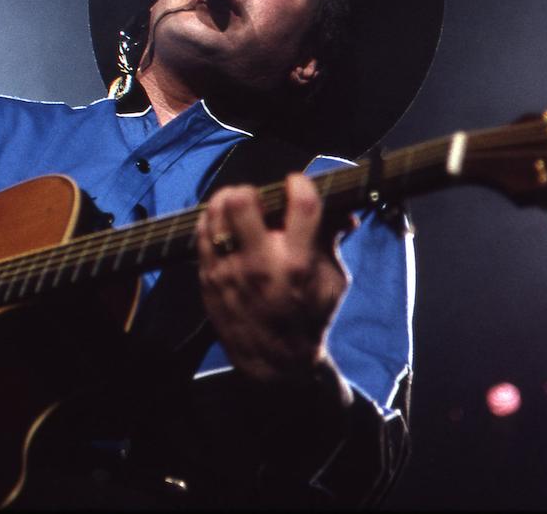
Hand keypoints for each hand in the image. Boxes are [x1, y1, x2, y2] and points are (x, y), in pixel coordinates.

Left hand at [195, 173, 351, 384]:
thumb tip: (344, 210)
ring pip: (215, 212)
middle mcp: (262, 264)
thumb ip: (333, 240)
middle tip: (259, 198)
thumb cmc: (310, 316)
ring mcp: (230, 271)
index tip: (296, 184)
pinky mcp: (209, 278)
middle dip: (253, 191)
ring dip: (227, 201)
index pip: (301, 203)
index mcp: (298, 263)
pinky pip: (202, 233)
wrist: (277, 362)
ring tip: (239, 208)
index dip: (299, 183)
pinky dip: (213, 222)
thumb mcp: (334, 281)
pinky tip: (225, 227)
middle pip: (242, 201)